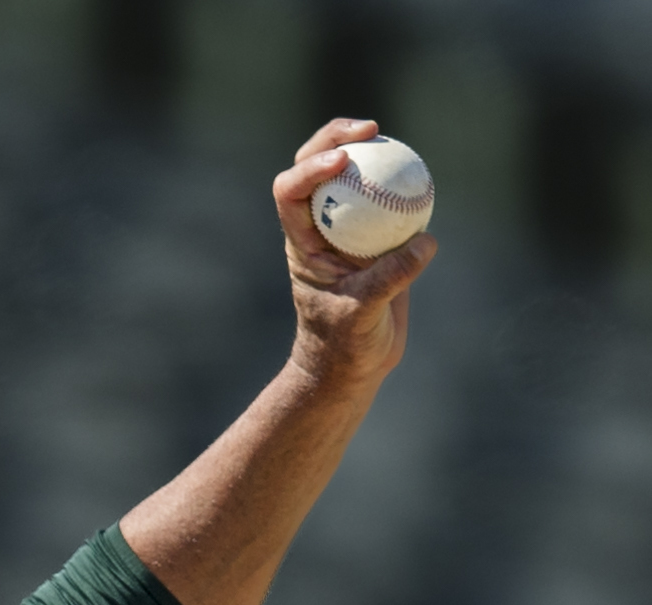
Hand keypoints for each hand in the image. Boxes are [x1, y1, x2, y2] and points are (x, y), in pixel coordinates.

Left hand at [273, 118, 438, 387]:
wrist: (352, 364)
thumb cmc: (344, 344)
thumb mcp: (362, 314)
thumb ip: (391, 277)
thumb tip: (424, 241)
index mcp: (303, 242)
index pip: (290, 192)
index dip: (309, 167)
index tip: (342, 160)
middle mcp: (321, 228)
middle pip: (315, 169)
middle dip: (334, 138)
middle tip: (370, 129)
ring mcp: (349, 229)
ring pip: (352, 178)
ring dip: (369, 152)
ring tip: (392, 138)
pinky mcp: (378, 238)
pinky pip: (388, 200)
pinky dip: (402, 183)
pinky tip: (422, 175)